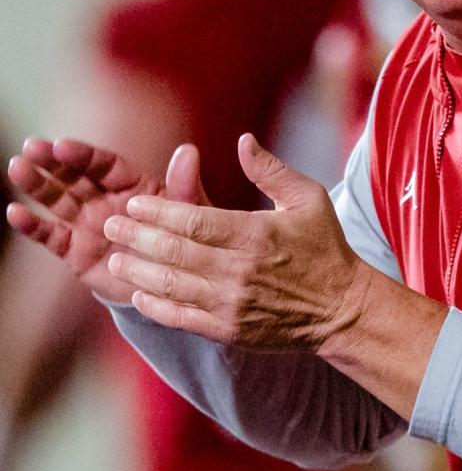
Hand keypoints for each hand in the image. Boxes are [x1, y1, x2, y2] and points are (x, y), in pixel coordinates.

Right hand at [6, 139, 206, 304]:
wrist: (173, 286)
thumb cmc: (186, 242)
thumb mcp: (191, 214)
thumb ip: (185, 185)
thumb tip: (189, 150)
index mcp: (131, 185)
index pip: (104, 165)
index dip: (84, 155)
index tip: (61, 145)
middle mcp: (104, 199)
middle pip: (75, 176)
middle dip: (52, 162)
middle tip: (31, 148)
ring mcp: (87, 224)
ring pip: (58, 200)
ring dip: (37, 185)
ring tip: (17, 168)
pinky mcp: (75, 251)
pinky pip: (52, 236)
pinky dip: (34, 226)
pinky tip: (16, 213)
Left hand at [103, 134, 363, 348]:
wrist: (343, 309)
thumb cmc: (326, 249)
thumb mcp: (308, 199)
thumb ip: (271, 170)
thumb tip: (242, 140)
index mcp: (255, 234)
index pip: (192, 220)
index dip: (157, 211)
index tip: (134, 204)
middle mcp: (239, 270)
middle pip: (173, 251)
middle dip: (135, 237)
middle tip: (110, 225)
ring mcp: (232, 304)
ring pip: (171, 285)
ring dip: (137, 271)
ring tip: (114, 259)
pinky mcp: (230, 330)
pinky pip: (182, 318)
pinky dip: (156, 307)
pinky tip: (139, 294)